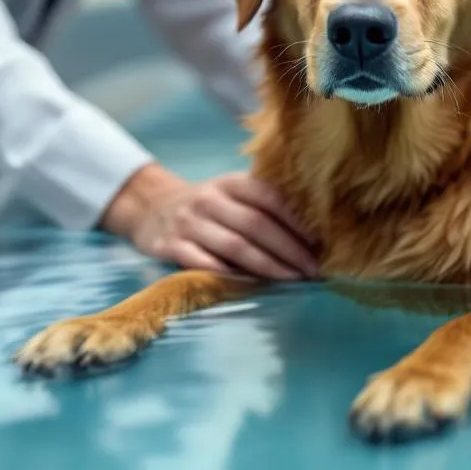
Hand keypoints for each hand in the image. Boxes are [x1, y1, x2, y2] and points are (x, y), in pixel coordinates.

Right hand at [101, 163, 318, 280]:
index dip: (297, 220)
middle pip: (256, 224)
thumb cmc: (208, 205)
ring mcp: (189, 223)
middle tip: (313, 269)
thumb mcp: (231, 192)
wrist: (150, 206)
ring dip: (267, 266)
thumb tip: (313, 234)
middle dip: (289, 249)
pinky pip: (202, 263)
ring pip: (234, 246)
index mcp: (231, 183)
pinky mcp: (170, 246)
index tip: (320, 242)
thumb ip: (262, 205)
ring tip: (292, 280)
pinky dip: (228, 275)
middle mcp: (210, 200)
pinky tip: (251, 286)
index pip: (270, 198)